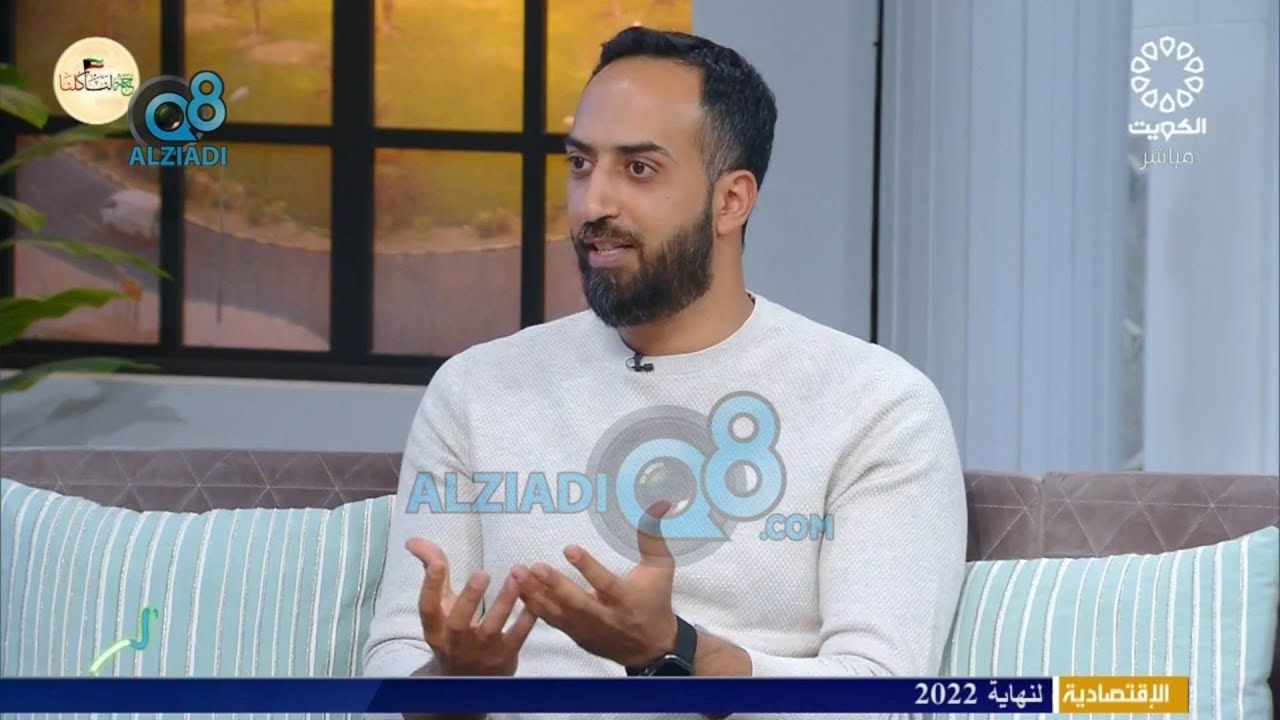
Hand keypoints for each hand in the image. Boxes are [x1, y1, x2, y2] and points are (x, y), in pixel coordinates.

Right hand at [408, 538, 536, 676]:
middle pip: (459, 623)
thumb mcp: (441, 606)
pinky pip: (518, 636)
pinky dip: (527, 618)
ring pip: (492, 629)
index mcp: (436, 629)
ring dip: (504, 602)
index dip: (430, 586)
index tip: (437, 564)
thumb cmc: (453, 633)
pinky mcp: (505, 657)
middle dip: (469, 598)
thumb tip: (414, 540)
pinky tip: (535, 598)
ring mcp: (481, 652)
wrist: (469, 681)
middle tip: (482, 574)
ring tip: (516, 576)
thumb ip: (432, 571)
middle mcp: (456, 643)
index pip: (428, 608)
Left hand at [514, 501, 677, 667]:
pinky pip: (552, 622)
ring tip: (517, 574)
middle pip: (576, 601)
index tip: (569, 548)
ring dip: (536, 594)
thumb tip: (659, 505)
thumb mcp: (660, 569)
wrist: (650, 648)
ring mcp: (588, 628)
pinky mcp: (576, 635)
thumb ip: (653, 537)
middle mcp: (605, 616)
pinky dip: (535, 607)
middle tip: (534, 566)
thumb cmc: (655, 601)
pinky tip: (519, 591)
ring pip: (558, 613)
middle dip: (554, 585)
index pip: (604, 582)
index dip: (587, 566)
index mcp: (624, 598)